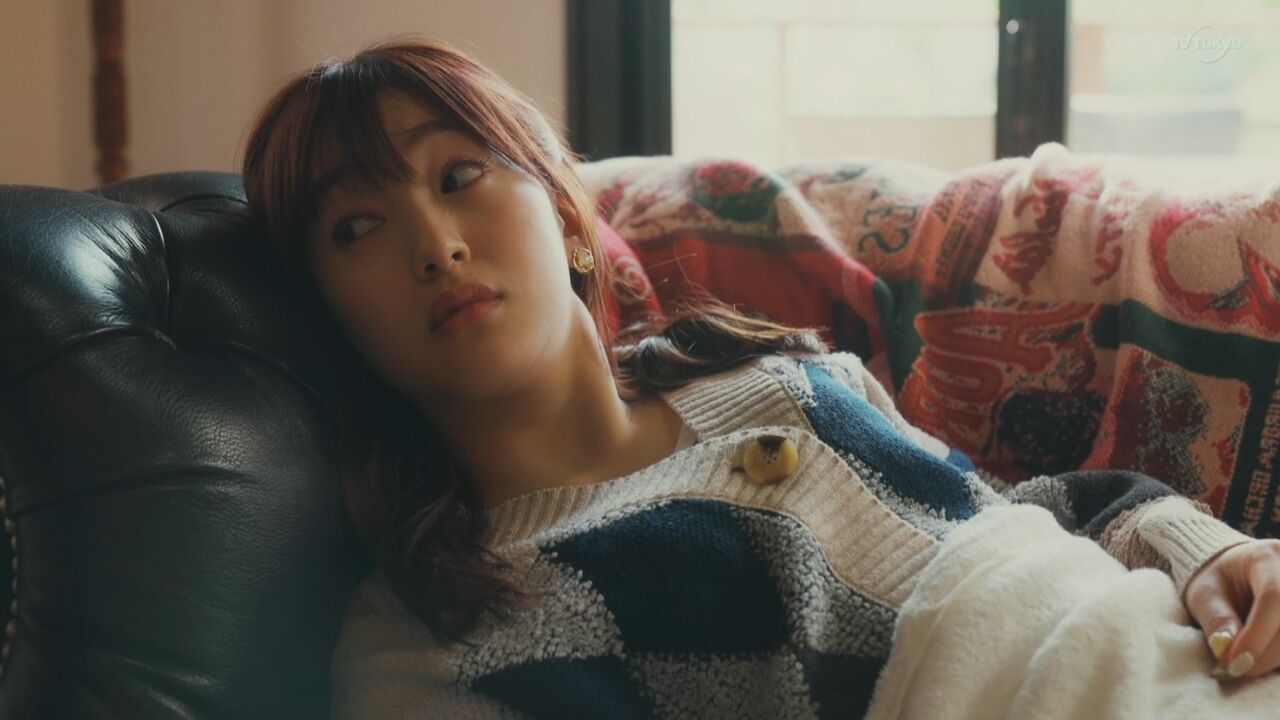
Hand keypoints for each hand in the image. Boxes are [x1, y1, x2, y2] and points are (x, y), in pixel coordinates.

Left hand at [1184, 539, 1279, 679]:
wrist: (1235, 571)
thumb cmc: (1218, 581)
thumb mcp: (1205, 595)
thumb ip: (1216, 619)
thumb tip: (1225, 650)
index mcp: (1266, 556)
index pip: (1273, 597)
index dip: (1257, 635)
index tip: (1235, 663)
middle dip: (1268, 652)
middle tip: (1239, 669)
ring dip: (1277, 657)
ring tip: (1248, 663)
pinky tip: (1264, 657)